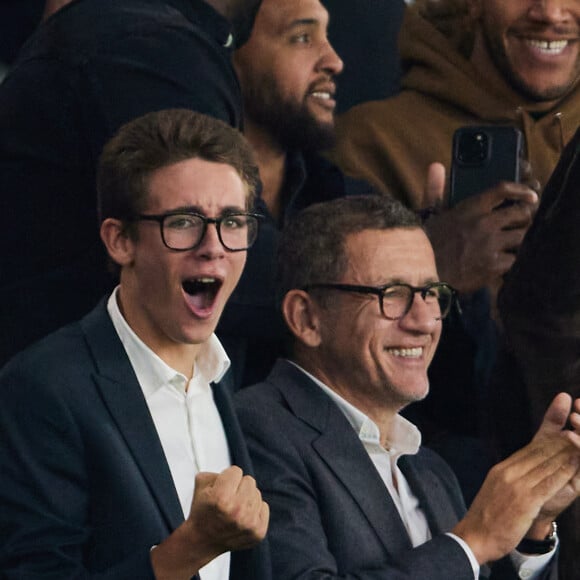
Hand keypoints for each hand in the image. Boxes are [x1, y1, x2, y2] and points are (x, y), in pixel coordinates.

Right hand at [151, 466, 268, 579]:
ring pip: (256, 493)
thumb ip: (216, 471)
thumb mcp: (201, 485)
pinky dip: (254, 510)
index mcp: (221, 497)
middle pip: (249, 480)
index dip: (226, 477)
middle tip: (227, 500)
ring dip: (246, 499)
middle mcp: (237, 510)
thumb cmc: (202, 512)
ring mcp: (249, 522)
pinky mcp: (258, 532)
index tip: (220, 489)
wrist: (202, 541)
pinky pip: (264, 506)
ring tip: (233, 510)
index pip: (236, 470)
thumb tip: (232, 472)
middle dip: (238, 487)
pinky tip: (242, 518)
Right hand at [423, 163, 537, 293]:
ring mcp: (491, 245)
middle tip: (523, 224)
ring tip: (515, 244)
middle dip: (525, 218)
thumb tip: (436, 166)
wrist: (422, 273)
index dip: (521, 190)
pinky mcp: (494, 266)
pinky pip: (516, 260)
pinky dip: (513, 262)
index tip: (531, 196)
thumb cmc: (425, 244)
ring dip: (521, 240)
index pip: (503, 190)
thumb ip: (436, 189)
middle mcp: (484, 223)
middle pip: (521, 213)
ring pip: (522, 237)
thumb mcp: (429, 213)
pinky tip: (506, 263)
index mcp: (470, 208)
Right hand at [452, 393, 579, 563]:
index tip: (562, 432)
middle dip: (559, 441)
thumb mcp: (494, 491)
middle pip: (539, 452)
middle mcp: (509, 472)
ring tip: (579, 442)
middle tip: (575, 429)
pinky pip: (548, 482)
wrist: (474, 536)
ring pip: (546, 464)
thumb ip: (508, 480)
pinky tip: (575, 464)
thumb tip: (521, 473)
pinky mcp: (525, 500)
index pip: (529, 451)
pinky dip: (563, 471)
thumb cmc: (486, 519)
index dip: (548, 440)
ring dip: (566, 453)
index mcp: (502, 469)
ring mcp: (516, 484)